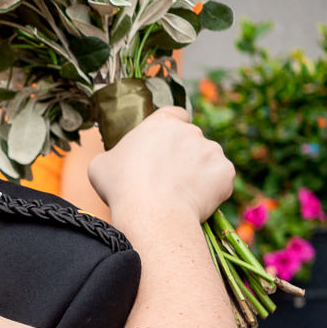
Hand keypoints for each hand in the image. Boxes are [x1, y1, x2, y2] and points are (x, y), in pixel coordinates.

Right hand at [88, 108, 233, 224]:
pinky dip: (210, 190)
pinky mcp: (225, 172)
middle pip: (191, 140)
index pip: (175, 115)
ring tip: (178, 195)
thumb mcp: (101, 165)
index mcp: (162, 122)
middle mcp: (191, 131)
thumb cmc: (122, 186)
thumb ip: (114, 156)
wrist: (152, 213)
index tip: (163, 147)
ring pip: (206, 160)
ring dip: (197, 173)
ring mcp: (212, 151)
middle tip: (166, 180)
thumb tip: (117, 163)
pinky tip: (193, 202)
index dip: (171, 130)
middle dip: (183, 157)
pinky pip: (219, 180)